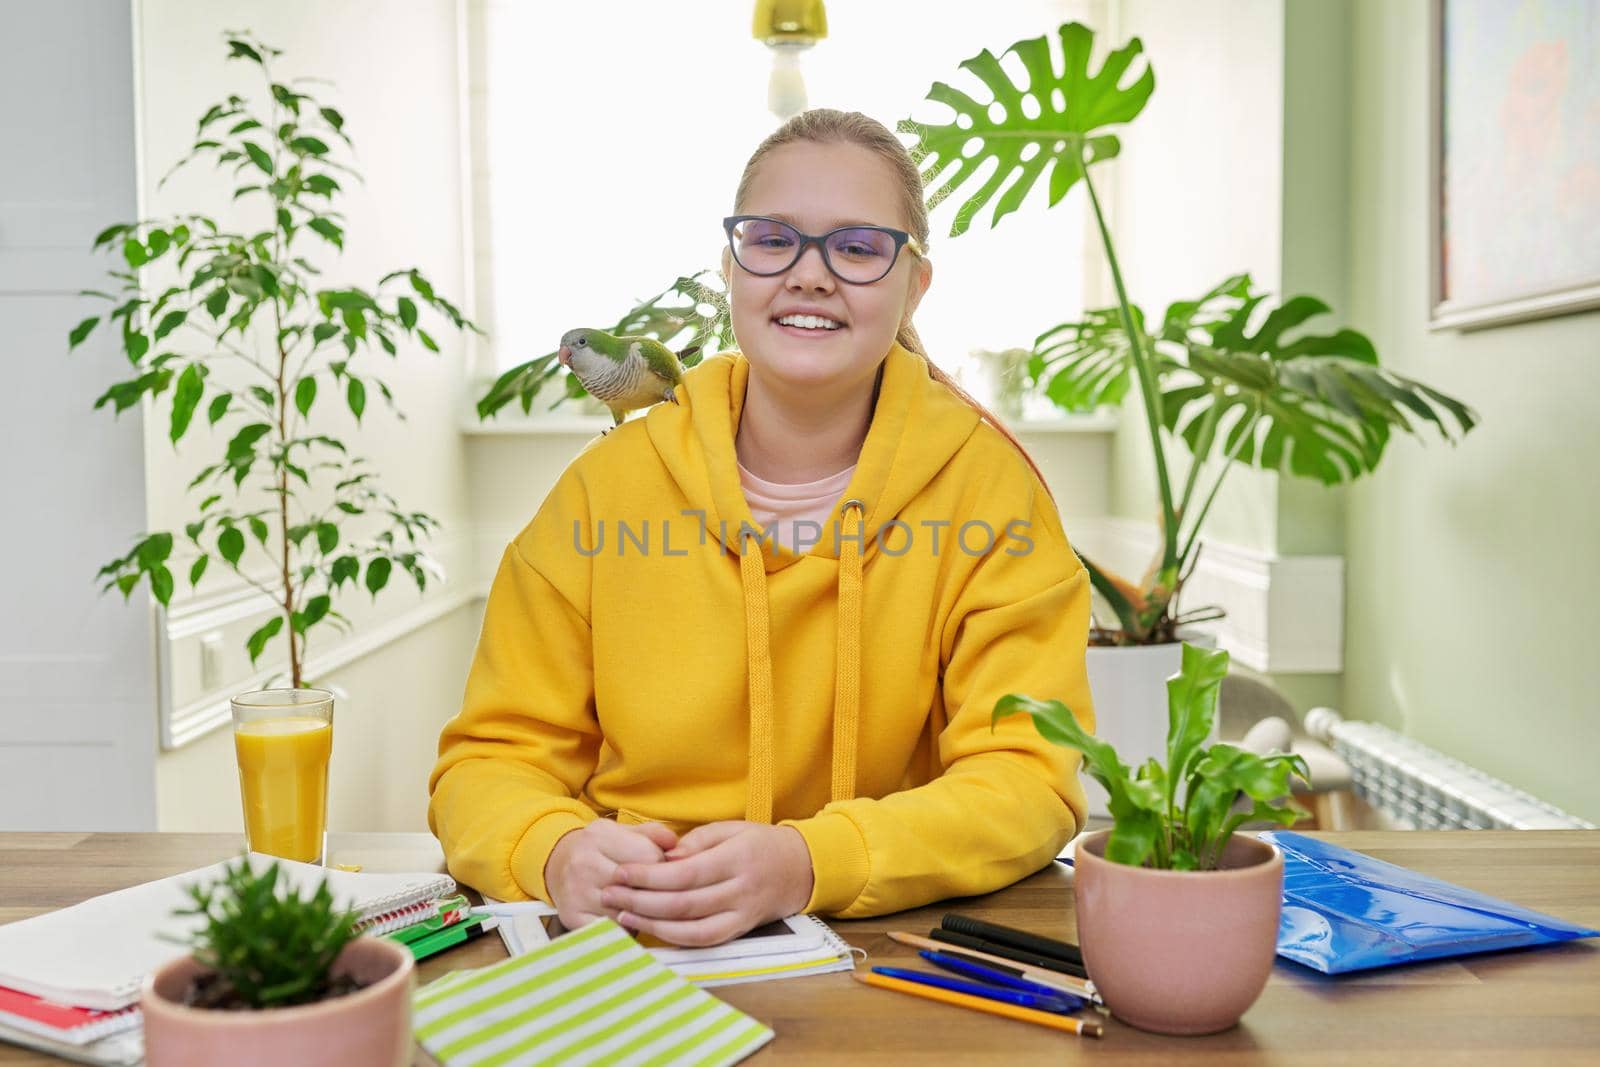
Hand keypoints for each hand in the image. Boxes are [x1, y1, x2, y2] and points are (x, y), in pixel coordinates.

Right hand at [544, 819, 677, 929]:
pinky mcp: (572, 916)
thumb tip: (675, 843)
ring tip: (641, 903)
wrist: (557, 863)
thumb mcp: (623, 831)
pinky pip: (610, 929)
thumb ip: (653, 833)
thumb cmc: (599, 848)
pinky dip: (622, 927)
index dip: (663, 865)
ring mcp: (575, 892)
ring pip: (626, 910)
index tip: (663, 869)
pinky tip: (626, 919)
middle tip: (657, 890)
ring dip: (640, 911)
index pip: (648, 856)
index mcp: (599, 836)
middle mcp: (584, 863)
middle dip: (653, 890)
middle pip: (637, 885)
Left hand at [600, 821, 814, 946]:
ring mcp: (742, 915)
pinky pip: (704, 941)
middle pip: (683, 904)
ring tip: (622, 915)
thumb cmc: (762, 844)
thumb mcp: (732, 829)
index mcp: (736, 859)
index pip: (684, 874)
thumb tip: (664, 859)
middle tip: (609, 894)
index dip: (648, 876)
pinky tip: (651, 929)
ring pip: (691, 930)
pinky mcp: (740, 931)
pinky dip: (675, 939)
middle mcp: (740, 891)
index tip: (620, 872)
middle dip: (640, 901)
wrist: (803, 869)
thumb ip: (696, 842)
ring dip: (652, 925)